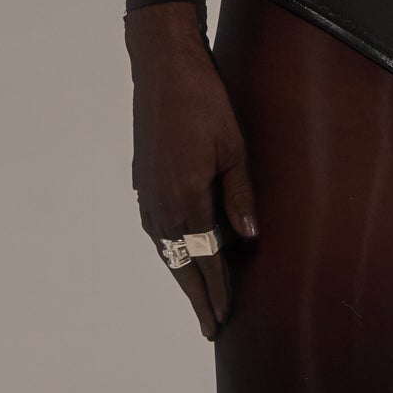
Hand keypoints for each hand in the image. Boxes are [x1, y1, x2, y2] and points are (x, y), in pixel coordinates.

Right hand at [127, 5, 256, 340]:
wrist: (163, 67)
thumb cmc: (205, 102)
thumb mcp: (234, 148)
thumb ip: (240, 196)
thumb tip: (248, 240)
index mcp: (186, 197)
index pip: (206, 258)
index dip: (217, 290)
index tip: (224, 318)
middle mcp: (161, 202)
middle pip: (180, 262)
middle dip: (197, 295)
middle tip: (210, 326)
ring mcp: (148, 192)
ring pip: (165, 248)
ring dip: (182, 274)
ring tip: (198, 297)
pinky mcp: (143, 179)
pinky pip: (156, 228)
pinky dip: (169, 249)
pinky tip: (179, 254)